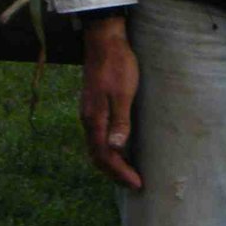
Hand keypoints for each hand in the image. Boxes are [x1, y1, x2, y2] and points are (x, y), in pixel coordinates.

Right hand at [80, 16, 141, 189]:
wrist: (104, 42)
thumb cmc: (118, 66)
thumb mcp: (123, 93)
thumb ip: (120, 120)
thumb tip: (116, 148)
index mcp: (94, 119)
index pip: (104, 157)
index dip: (120, 173)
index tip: (137, 184)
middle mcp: (88, 120)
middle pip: (97, 156)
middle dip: (115, 173)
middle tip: (134, 184)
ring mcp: (89, 113)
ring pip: (96, 147)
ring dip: (111, 163)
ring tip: (128, 172)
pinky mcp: (93, 107)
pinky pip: (97, 136)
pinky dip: (108, 149)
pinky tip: (120, 148)